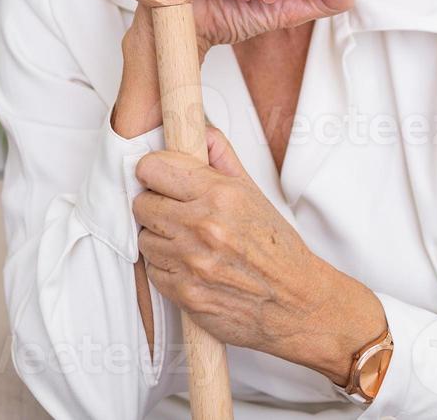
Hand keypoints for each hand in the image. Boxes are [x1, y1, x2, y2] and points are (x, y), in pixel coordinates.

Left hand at [133, 125, 385, 383]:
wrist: (294, 303)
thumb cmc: (278, 250)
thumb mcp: (256, 193)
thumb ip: (222, 158)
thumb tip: (200, 132)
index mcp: (220, 194)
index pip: (153, 167)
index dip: (156, 172)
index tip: (163, 179)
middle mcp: (202, 226)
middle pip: (141, 202)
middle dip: (156, 204)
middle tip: (177, 212)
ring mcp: (190, 262)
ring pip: (144, 237)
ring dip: (160, 238)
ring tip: (188, 241)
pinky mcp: (183, 292)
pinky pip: (152, 270)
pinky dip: (166, 267)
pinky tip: (190, 265)